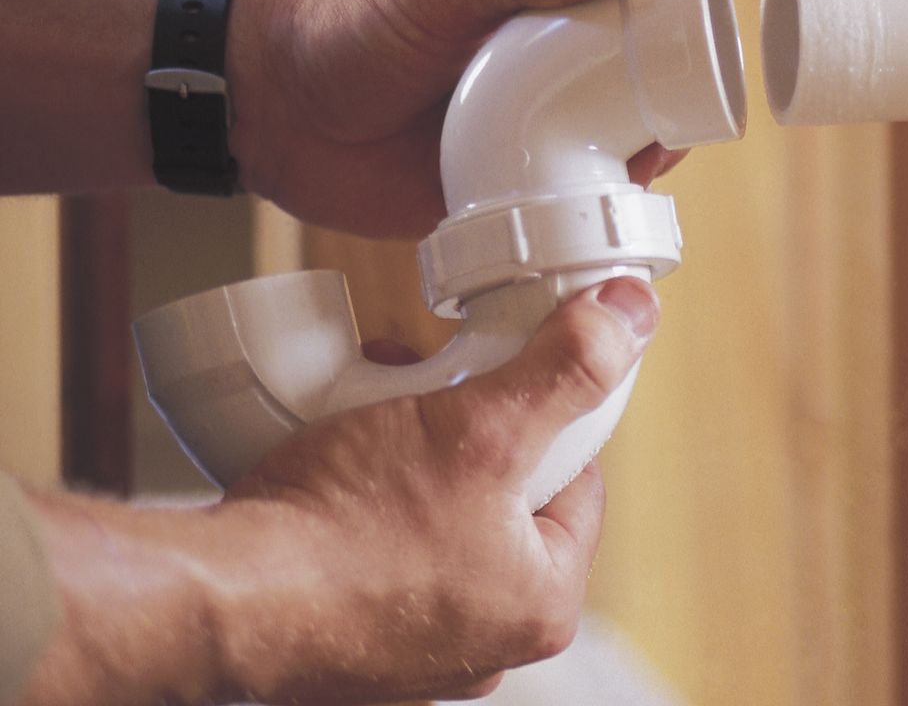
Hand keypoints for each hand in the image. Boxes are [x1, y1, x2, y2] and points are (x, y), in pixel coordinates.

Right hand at [218, 277, 658, 702]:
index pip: (580, 482)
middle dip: (468, 430)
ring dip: (413, 458)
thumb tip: (633, 316)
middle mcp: (484, 643)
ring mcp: (410, 651)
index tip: (512, 371)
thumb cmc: (346, 532)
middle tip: (432, 386)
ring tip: (378, 410)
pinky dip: (362, 505)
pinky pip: (375, 553)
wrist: (215, 604)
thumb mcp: (480, 426)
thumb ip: (566, 368)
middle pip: (504, 500)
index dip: (549, 412)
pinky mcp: (344, 642)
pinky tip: (334, 468)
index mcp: (541, 605)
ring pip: (437, 521)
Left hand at [227, 0, 686, 237]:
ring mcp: (519, 137)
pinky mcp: (491, 198)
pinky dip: (578, 230)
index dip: (678, 42)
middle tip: (667, 147)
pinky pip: (551, 217)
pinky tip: (597, 240)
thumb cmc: (345, 18)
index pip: (634, 19)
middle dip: (665, 123)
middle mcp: (543, 74)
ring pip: (601, 161)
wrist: (260, 102)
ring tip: (633, 193)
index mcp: (544, 9)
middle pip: (633, 98)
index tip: (701, 66)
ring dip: (629, 180)